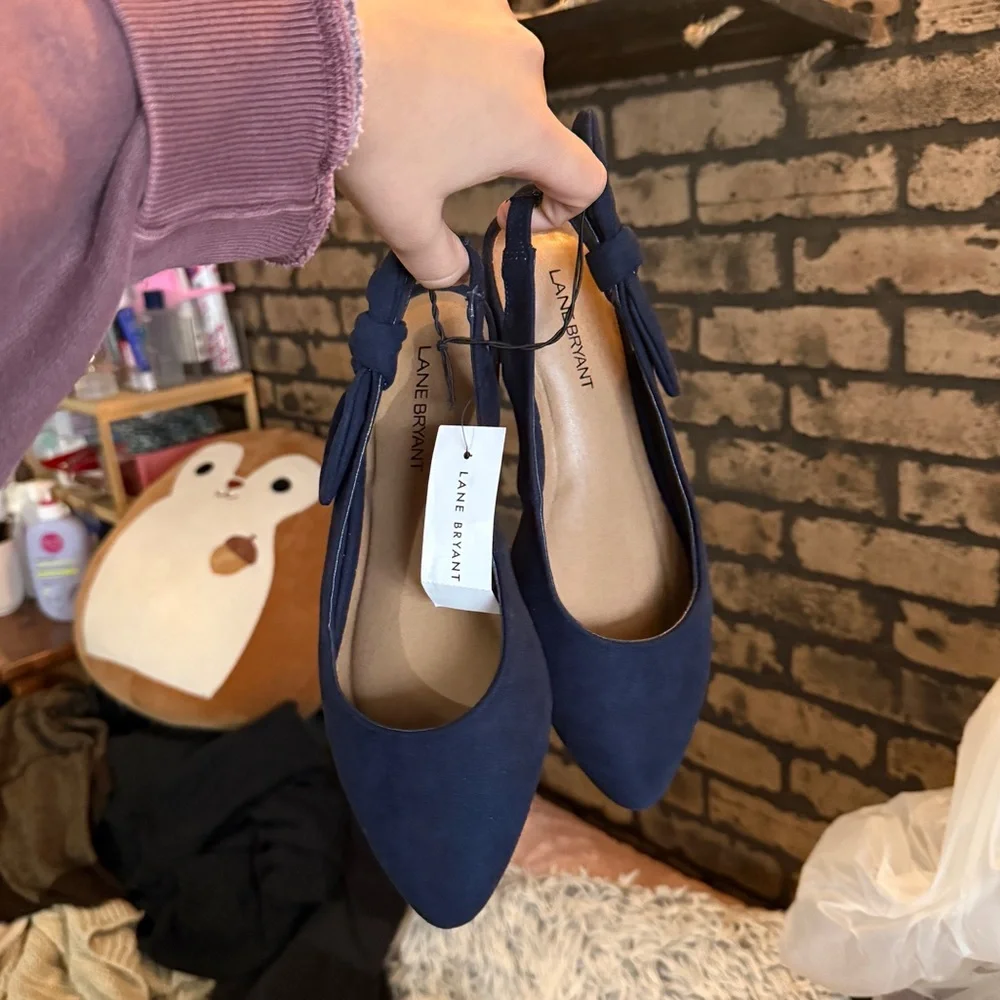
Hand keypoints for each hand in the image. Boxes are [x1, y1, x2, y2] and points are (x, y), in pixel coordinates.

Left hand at [336, 0, 605, 287]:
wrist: (313, 50)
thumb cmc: (371, 138)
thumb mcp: (404, 220)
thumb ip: (438, 263)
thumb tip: (454, 278)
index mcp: (526, 129)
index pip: (585, 179)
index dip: (562, 210)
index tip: (514, 215)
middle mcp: (526, 67)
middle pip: (530, 124)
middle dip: (493, 149)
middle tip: (432, 158)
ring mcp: (496, 17)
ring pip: (499, 74)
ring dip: (472, 96)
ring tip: (410, 104)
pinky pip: (472, 28)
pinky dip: (449, 50)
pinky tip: (404, 60)